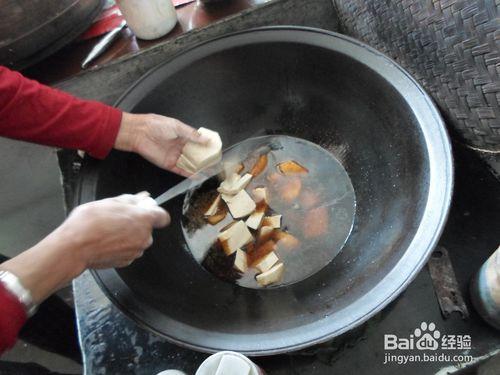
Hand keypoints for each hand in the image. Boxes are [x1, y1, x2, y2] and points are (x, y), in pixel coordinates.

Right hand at [0, 193, 168, 302]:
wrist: (74, 247)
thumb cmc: (89, 224)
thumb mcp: (111, 202)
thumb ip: (132, 199)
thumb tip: (142, 198)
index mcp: (143, 220)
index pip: (163, 216)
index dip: (154, 211)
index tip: (145, 210)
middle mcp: (144, 237)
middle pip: (147, 228)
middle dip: (136, 222)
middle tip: (118, 217)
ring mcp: (136, 251)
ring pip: (137, 239)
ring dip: (128, 234)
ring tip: (109, 229)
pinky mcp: (126, 261)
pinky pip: (129, 250)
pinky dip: (121, 245)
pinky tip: (107, 240)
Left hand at [114, 113, 208, 175]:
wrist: (139, 133)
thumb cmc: (157, 125)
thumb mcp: (177, 127)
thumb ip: (192, 134)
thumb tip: (206, 140)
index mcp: (183, 136)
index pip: (198, 143)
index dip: (207, 147)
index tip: (216, 151)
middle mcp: (180, 147)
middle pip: (196, 155)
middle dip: (205, 160)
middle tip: (216, 163)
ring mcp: (175, 156)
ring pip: (190, 164)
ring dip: (200, 169)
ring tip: (210, 172)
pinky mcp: (169, 164)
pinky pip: (181, 171)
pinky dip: (189, 174)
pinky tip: (198, 177)